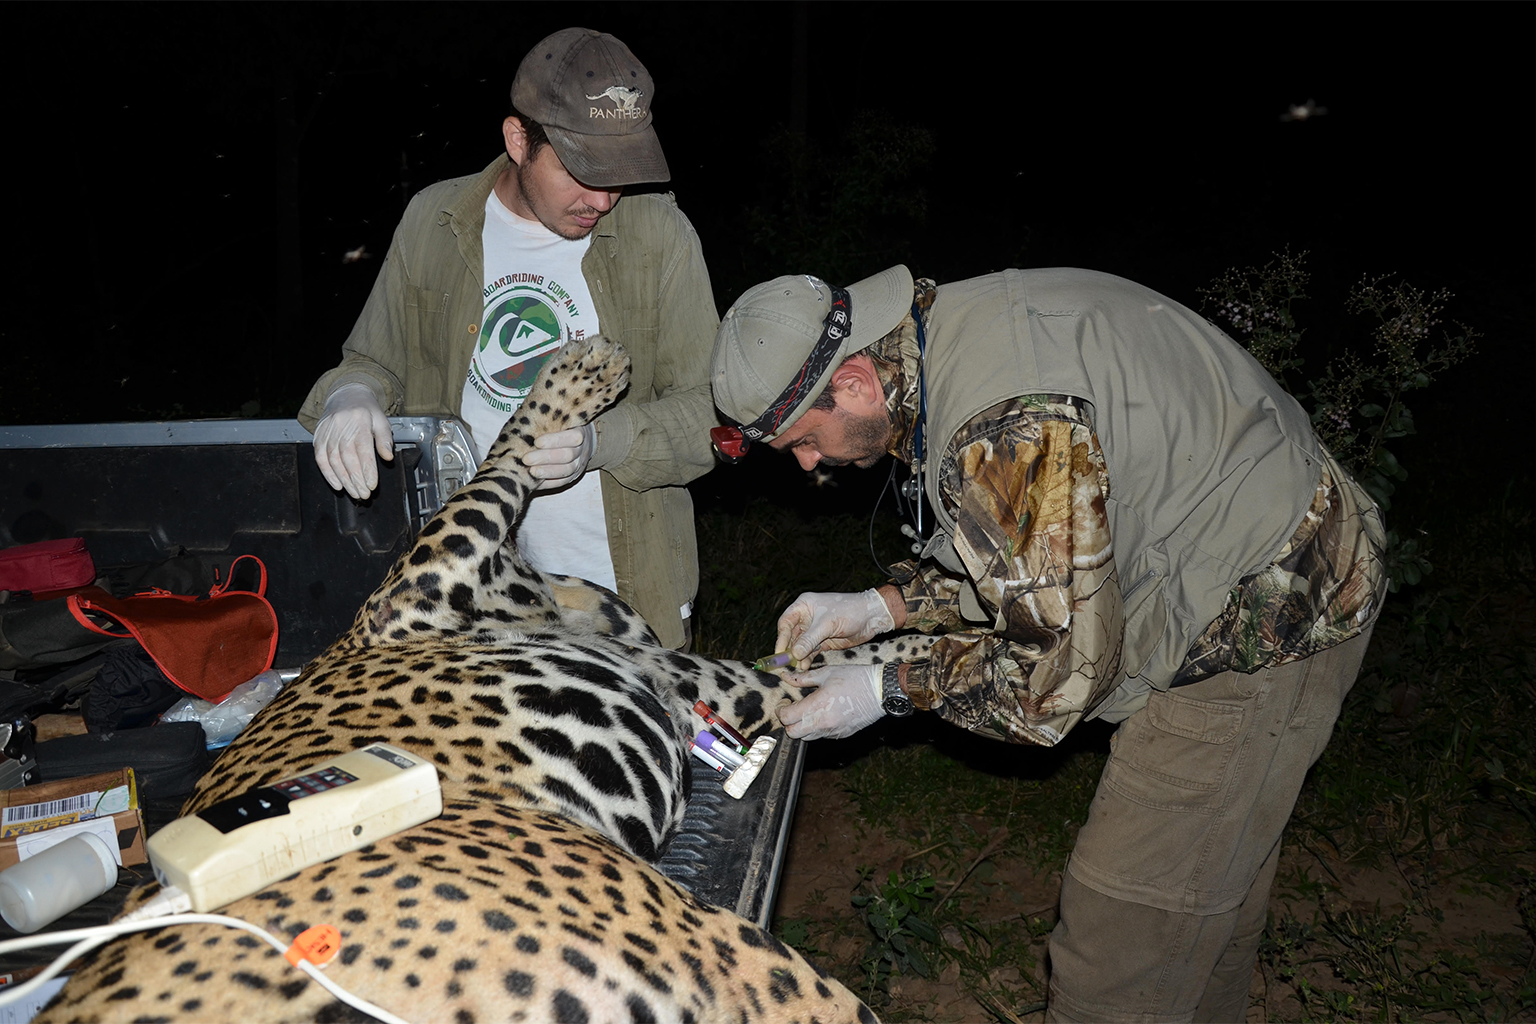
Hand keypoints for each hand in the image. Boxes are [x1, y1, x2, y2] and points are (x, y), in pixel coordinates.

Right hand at [313, 383, 392, 498]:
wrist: (346, 395)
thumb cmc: (366, 411)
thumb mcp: (381, 421)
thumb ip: (385, 439)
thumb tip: (388, 457)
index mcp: (359, 421)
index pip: (363, 450)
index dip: (367, 470)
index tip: (371, 485)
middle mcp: (341, 426)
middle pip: (347, 458)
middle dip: (356, 480)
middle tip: (363, 494)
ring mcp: (327, 431)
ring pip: (333, 460)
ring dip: (343, 480)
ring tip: (353, 493)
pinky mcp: (318, 437)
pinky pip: (320, 458)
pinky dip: (327, 473)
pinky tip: (337, 484)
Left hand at [521, 423, 594, 490]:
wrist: (579, 440)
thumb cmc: (562, 426)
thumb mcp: (559, 421)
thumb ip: (547, 423)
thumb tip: (525, 428)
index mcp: (580, 431)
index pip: (572, 437)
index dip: (555, 440)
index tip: (537, 442)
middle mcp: (582, 449)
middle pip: (568, 455)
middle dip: (546, 458)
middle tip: (526, 459)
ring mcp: (579, 464)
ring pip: (567, 470)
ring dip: (547, 472)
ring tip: (531, 472)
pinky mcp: (574, 476)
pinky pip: (563, 482)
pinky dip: (549, 483)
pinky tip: (535, 482)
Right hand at [775, 589, 895, 661]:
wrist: (872, 617)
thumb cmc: (849, 611)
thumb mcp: (827, 624)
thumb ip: (809, 639)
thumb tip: (794, 653)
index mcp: (804, 605)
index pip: (786, 622)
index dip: (781, 637)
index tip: (780, 652)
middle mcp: (807, 617)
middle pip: (791, 635)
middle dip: (789, 649)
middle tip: (785, 663)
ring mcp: (815, 630)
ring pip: (800, 645)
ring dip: (798, 656)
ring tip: (797, 667)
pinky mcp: (823, 641)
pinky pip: (810, 651)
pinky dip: (807, 658)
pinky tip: (804, 666)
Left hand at [777, 664, 883, 739]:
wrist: (880, 692)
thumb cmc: (856, 678)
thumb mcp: (827, 673)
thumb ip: (803, 678)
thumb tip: (785, 676)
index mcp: (818, 705)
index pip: (786, 718)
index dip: (781, 710)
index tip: (784, 703)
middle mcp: (823, 723)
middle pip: (792, 733)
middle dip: (788, 722)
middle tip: (792, 709)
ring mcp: (833, 731)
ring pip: (806, 737)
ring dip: (802, 726)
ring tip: (808, 710)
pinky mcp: (841, 735)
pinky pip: (821, 736)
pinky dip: (817, 728)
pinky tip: (824, 713)